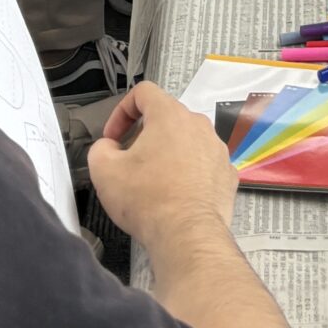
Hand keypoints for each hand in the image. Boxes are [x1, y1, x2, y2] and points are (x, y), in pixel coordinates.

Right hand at [87, 80, 239, 244]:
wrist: (188, 235)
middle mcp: (198, 125)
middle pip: (166, 118)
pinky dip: (188, 173)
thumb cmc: (149, 201)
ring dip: (168, 154)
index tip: (114, 136)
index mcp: (169, 116)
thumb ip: (99, 149)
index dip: (122, 111)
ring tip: (153, 182)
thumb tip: (108, 148)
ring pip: (186, 141)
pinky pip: (203, 164)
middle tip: (130, 162)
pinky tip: (176, 195)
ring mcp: (216, 149)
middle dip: (144, 136)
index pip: (144, 92)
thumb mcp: (104, 171)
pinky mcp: (227, 173)